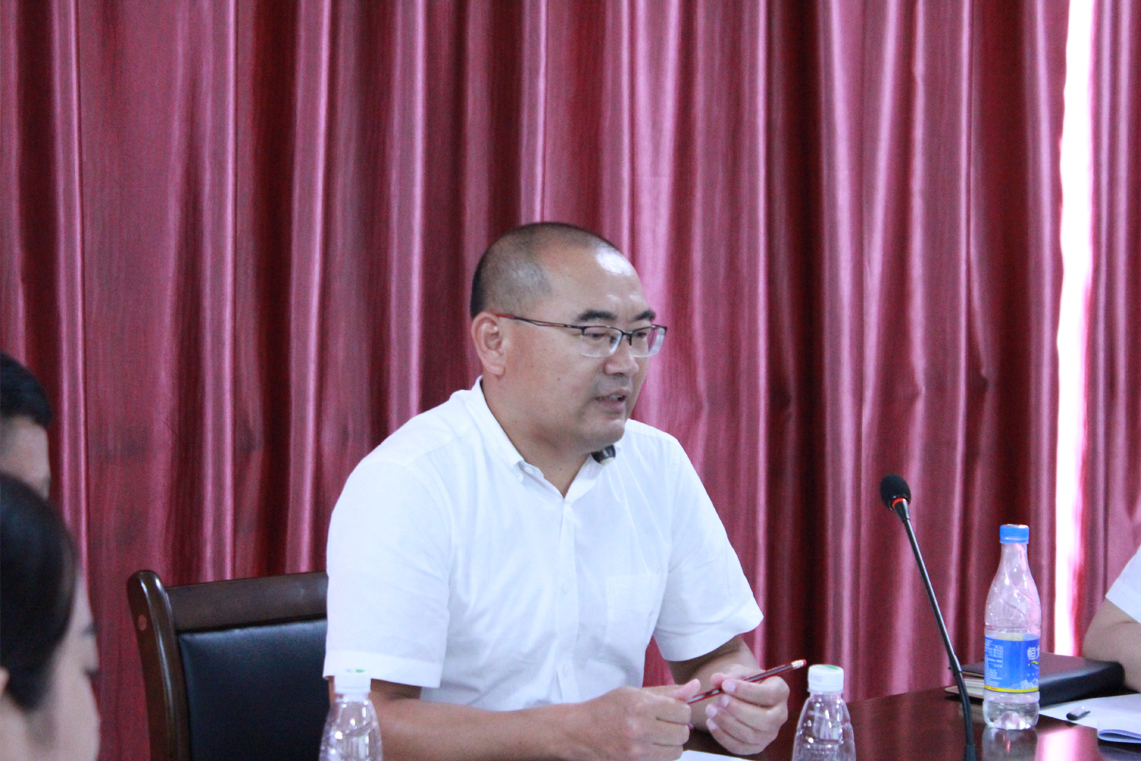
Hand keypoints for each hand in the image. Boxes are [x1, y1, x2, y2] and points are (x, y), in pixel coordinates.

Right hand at [561, 679, 700, 760]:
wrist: (579, 732)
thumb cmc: (607, 708)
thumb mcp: (634, 693)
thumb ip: (667, 692)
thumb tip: (696, 687)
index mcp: (641, 705)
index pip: (682, 711)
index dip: (680, 710)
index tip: (670, 710)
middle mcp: (640, 728)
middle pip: (683, 732)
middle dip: (678, 727)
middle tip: (663, 724)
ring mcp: (637, 750)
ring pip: (677, 751)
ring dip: (672, 743)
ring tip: (657, 735)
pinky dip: (662, 754)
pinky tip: (649, 746)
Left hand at [701, 668, 789, 754]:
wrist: (743, 696)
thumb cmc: (744, 681)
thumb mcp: (738, 672)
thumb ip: (728, 675)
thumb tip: (716, 679)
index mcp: (780, 691)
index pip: (769, 694)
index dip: (746, 691)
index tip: (726, 685)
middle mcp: (780, 715)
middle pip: (765, 720)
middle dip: (739, 710)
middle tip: (719, 699)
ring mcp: (770, 733)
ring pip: (751, 735)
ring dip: (728, 723)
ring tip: (711, 709)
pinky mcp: (757, 746)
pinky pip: (740, 747)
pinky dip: (723, 737)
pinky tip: (711, 723)